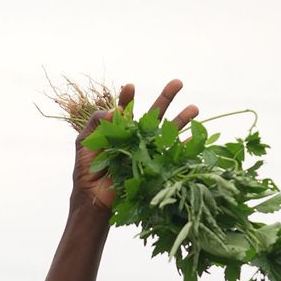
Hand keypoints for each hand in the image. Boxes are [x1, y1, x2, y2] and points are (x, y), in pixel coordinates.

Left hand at [73, 80, 199, 209]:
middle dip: (166, 99)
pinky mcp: (151, 167)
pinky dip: (182, 148)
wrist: (93, 198)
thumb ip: (97, 122)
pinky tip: (193, 139)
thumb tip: (116, 110)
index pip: (127, 109)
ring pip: (166, 132)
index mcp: (120, 130)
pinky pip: (169, 156)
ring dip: (181, 120)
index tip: (130, 87)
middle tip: (178, 83)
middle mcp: (135, 137)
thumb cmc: (87, 170)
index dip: (129, 98)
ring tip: (195, 108)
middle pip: (153, 115)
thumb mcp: (85, 142)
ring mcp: (145, 151)